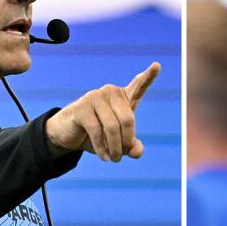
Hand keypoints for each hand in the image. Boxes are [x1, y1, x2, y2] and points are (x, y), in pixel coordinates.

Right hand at [45, 62, 160, 161]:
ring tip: (113, 159)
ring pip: (112, 127)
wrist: (69, 134)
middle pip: (127, 119)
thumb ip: (131, 146)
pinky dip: (102, 147)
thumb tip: (137, 151)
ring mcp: (96, 97)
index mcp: (124, 97)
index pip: (139, 85)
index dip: (149, 76)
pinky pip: (97, 130)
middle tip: (121, 156)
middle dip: (126, 141)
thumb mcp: (117, 143)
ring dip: (114, 148)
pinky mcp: (82, 107)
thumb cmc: (97, 135)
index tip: (157, 65)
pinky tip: (104, 156)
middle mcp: (111, 92)